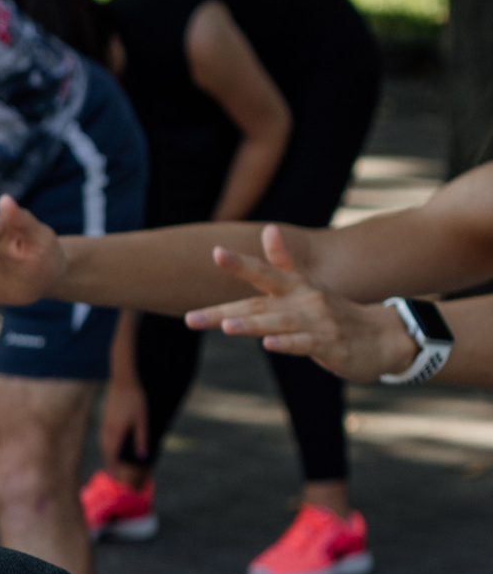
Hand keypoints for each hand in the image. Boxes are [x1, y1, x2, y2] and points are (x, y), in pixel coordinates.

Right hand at [99, 372, 147, 466]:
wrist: (124, 382)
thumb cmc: (135, 400)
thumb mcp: (142, 420)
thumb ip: (141, 438)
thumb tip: (142, 456)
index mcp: (116, 433)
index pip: (112, 455)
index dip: (114, 467)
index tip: (117, 477)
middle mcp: (107, 431)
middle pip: (106, 452)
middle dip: (110, 463)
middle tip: (115, 473)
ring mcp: (105, 425)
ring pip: (104, 445)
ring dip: (108, 454)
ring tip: (113, 462)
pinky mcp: (106, 419)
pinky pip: (104, 438)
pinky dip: (107, 446)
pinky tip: (112, 446)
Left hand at [185, 226, 420, 382]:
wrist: (384, 338)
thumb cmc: (335, 312)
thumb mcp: (308, 285)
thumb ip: (283, 262)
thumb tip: (268, 228)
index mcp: (296, 288)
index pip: (264, 273)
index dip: (241, 263)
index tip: (216, 252)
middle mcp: (305, 301)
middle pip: (259, 305)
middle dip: (223, 311)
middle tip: (189, 318)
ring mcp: (318, 323)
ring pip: (280, 323)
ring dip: (253, 325)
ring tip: (226, 326)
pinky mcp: (331, 345)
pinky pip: (305, 344)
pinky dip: (288, 343)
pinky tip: (269, 344)